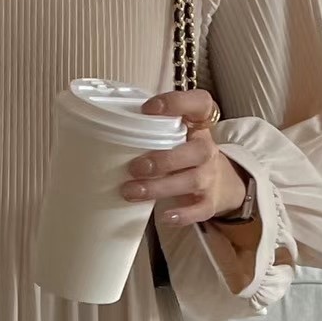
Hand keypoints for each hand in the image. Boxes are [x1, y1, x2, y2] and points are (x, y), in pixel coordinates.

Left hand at [120, 89, 247, 224]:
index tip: (148, 109)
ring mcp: (210, 176)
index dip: (177, 103)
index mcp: (198, 126)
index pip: (201, 103)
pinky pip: (199, 209)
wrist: (221, 184)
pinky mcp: (209, 202)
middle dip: (163, 159)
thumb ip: (151, 131)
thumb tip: (100, 132)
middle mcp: (207, 149)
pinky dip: (183, 215)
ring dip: (159, 187)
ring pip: (191, 180)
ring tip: (130, 191)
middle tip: (133, 167)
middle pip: (195, 150)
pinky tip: (166, 217)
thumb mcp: (175, 137)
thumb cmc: (183, 155)